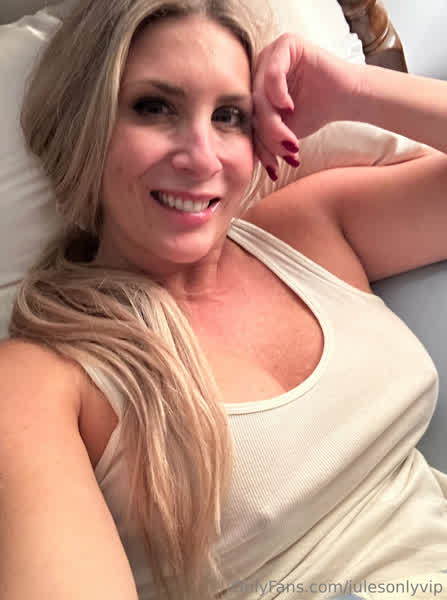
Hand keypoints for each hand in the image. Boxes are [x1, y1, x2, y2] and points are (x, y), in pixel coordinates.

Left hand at [252, 34, 361, 178]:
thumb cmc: (315, 112)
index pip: (249, 121)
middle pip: (253, 109)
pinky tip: (289, 109)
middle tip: (286, 152)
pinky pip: (273, 72)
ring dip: (273, 123)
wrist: (346, 99)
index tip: (274, 168)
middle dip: (269, 137)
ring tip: (291, 140)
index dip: (260, 147)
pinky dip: (278, 94)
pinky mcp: (286, 44)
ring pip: (260, 96)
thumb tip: (245, 159)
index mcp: (253, 90)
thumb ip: (264, 139)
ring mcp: (270, 55)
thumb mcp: (284, 132)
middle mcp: (258, 71)